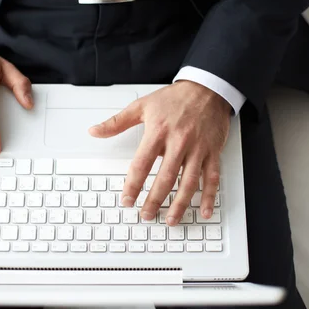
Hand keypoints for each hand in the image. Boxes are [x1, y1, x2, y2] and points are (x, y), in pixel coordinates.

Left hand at [89, 81, 231, 225]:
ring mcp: (198, 149)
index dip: (133, 185)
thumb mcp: (142, 105)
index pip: (142, 164)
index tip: (127, 200)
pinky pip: (212, 178)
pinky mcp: (213, 152)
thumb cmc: (175, 98)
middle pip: (165, 177)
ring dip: (180, 204)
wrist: (207, 88)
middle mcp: (179, 142)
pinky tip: (205, 211)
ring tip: (170, 219)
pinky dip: (209, 196)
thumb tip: (95, 131)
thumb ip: (117, 122)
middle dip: (155, 200)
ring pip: (189, 182)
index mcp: (159, 132)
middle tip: (146, 215)